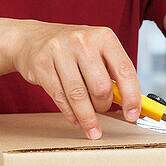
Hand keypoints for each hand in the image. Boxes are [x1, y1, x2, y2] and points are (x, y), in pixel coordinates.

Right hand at [11, 20, 140, 138]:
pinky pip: (60, 98)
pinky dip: (71, 115)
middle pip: (101, 87)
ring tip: (92, 128)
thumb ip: (113, 74)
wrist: (31, 39)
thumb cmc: (71, 49)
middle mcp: (83, 40)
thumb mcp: (96, 51)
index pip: (125, 71)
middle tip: (103, 110)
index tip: (132, 115)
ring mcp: (60, 51)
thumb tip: (134, 106)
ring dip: (88, 117)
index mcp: (104, 36)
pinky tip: (77, 120)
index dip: (132, 97)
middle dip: (104, 106)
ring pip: (79, 96)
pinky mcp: (42, 64)